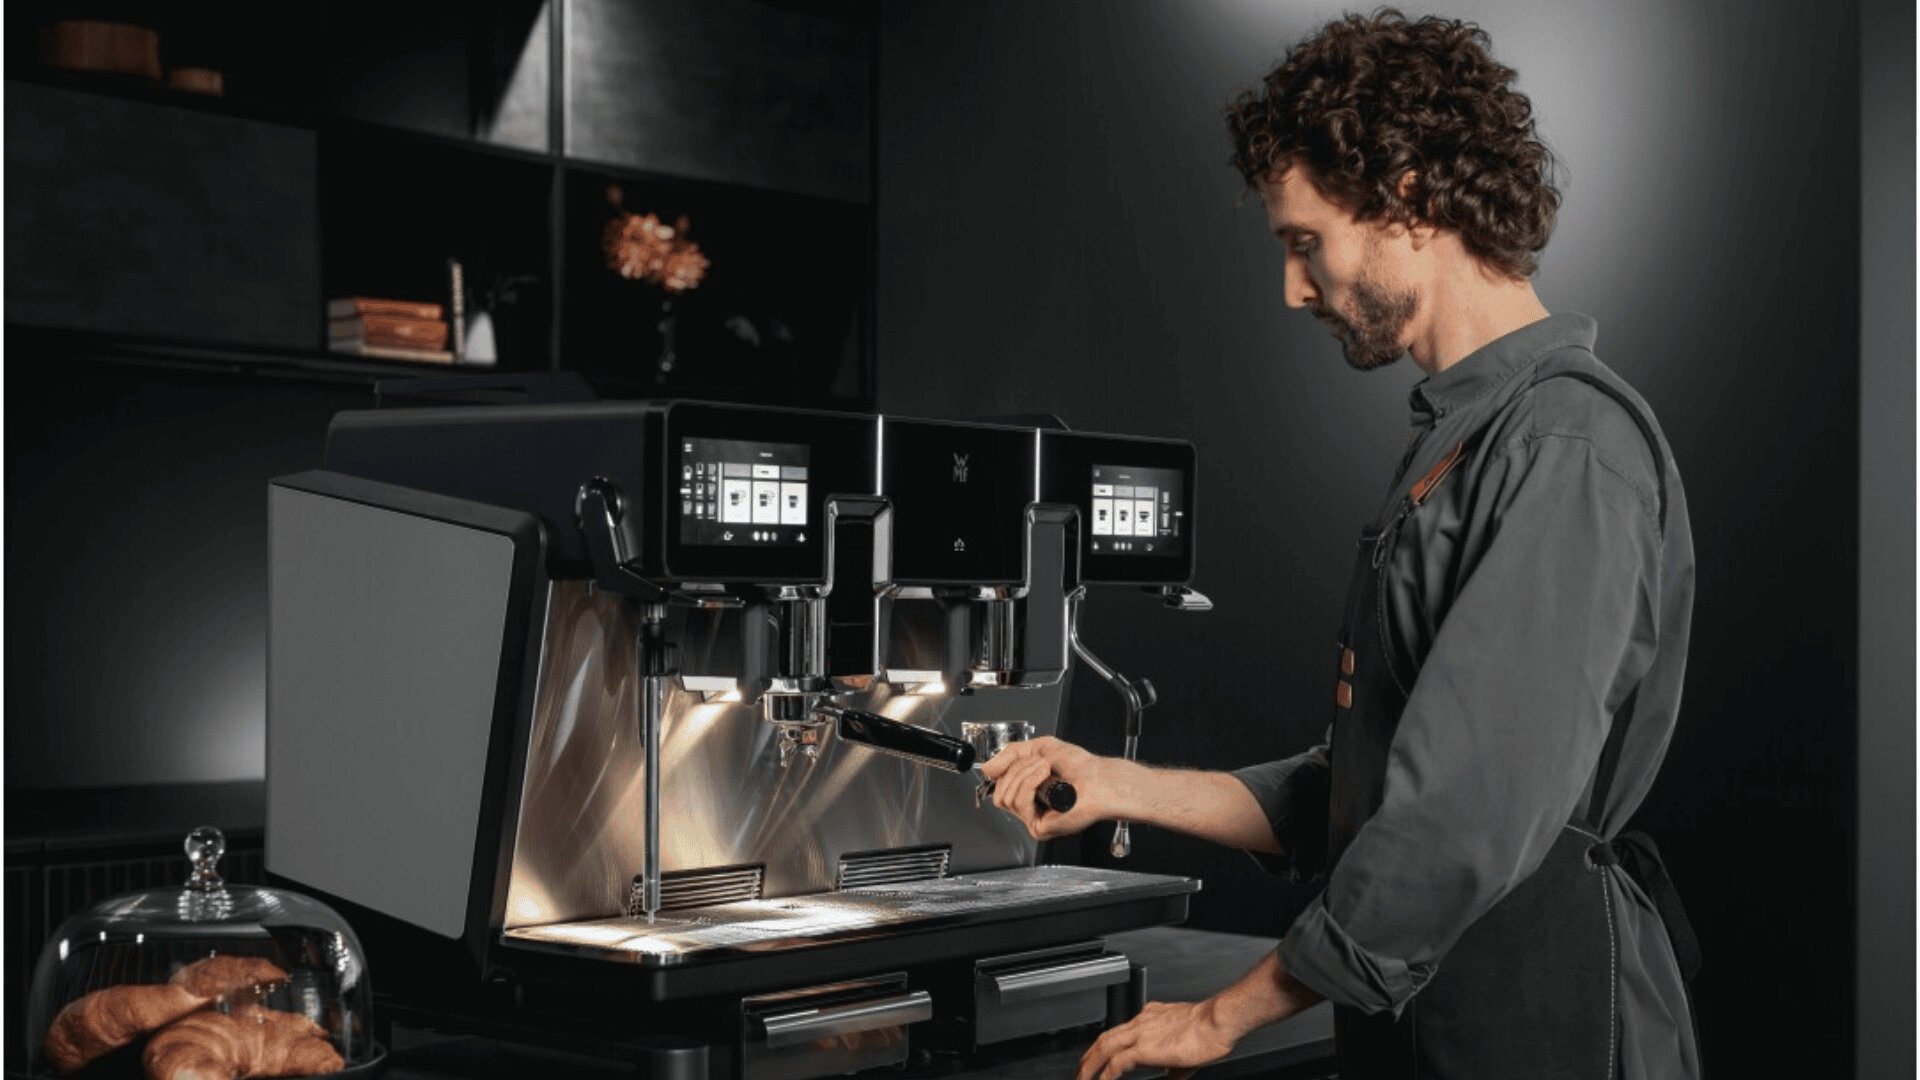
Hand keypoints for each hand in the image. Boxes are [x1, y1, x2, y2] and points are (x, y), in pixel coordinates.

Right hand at [975, 736, 1117, 839]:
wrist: (1098, 778)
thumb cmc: (1080, 766)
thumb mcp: (1039, 748)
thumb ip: (1009, 755)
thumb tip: (986, 768)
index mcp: (1027, 791)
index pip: (998, 785)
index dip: (1005, 769)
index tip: (1018, 758)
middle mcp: (1029, 807)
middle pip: (999, 792)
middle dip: (1017, 769)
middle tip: (1039, 763)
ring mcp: (1033, 819)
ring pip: (1006, 797)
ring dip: (1026, 775)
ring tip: (1045, 769)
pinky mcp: (1039, 827)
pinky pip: (1019, 803)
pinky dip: (1030, 784)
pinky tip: (1045, 777)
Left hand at [1076, 1000, 1238, 1079]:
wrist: (1218, 1022)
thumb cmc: (1209, 1032)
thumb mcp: (1185, 1052)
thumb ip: (1172, 1067)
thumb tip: (1170, 1079)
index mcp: (1149, 1019)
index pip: (1120, 1033)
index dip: (1106, 1048)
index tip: (1100, 1061)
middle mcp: (1141, 1022)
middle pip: (1104, 1037)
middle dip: (1089, 1056)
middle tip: (1080, 1072)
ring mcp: (1140, 1032)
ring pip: (1103, 1046)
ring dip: (1089, 1065)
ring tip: (1082, 1079)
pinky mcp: (1144, 1047)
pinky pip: (1115, 1062)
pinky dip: (1105, 1075)